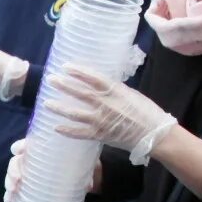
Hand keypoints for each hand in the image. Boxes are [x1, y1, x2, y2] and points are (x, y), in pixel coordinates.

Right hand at [4, 137, 103, 201]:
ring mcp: (30, 175)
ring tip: (12, 191)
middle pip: (16, 161)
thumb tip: (87, 185)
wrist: (83, 179)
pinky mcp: (29, 188)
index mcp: (44, 150)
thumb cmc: (82, 165)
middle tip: (17, 178)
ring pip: (13, 175)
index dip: (20, 146)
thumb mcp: (85, 164)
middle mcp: (33, 161)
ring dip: (9, 182)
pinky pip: (16, 190)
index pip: (28, 144)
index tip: (17, 151)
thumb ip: (85, 172)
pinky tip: (10, 201)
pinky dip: (10, 196)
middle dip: (13, 169)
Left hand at [53, 65, 178, 161]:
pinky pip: (80, 133)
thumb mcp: (131, 95)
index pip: (93, 78)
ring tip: (46, 103)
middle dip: (64, 86)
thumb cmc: (147, 112)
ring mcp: (101, 121)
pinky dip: (67, 130)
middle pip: (80, 93)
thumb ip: (115, 90)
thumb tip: (100, 86)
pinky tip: (56, 126)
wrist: (154, 135)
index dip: (78, 72)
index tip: (65, 67)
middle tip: (50, 80)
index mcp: (115, 91)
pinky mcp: (100, 135)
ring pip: (75, 113)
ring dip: (60, 108)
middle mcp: (106, 104)